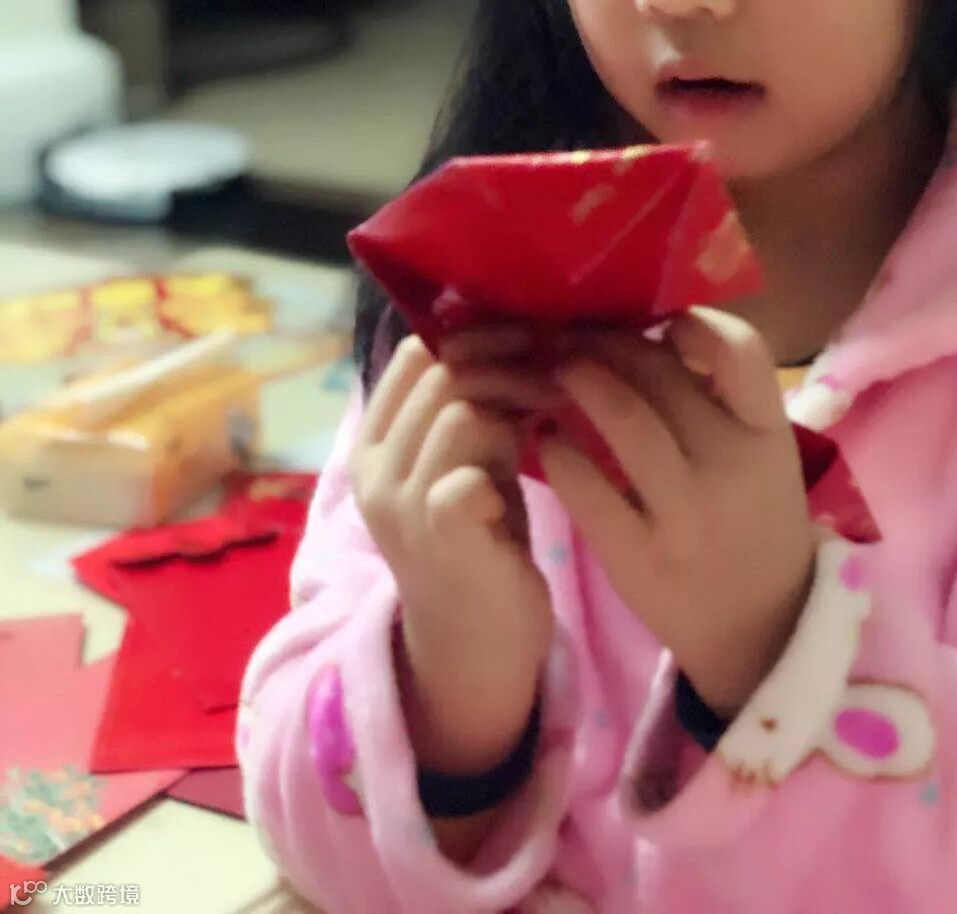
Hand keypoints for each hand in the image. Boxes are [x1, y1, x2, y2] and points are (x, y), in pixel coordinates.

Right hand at [352, 332, 559, 769]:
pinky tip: (540, 468)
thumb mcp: (469, 460)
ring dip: (516, 409)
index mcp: (375, 443)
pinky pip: (466, 473)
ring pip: (458, 414)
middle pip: (441, 375)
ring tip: (552, 417)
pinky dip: (507, 462)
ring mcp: (401, 506)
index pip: (414, 353)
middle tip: (558, 377)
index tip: (529, 340)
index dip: (475, 336)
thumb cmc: (481, 540)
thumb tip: (515, 335)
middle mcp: (375, 470)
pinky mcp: (438, 539)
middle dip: (509, 365)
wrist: (475, 644)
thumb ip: (473, 408)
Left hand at [538, 308, 814, 713]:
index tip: (660, 322)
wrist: (760, 631)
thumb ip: (717, 396)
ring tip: (558, 371)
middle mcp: (732, 468)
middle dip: (609, 342)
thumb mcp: (760, 454)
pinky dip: (557, 452)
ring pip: (626, 421)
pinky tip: (545, 439)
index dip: (695, 322)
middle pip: (664, 375)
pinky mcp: (638, 558)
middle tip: (576, 333)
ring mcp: (685, 515)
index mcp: (768, 435)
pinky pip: (586, 489)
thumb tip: (645, 322)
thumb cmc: (751, 519)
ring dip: (581, 381)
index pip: (743, 351)